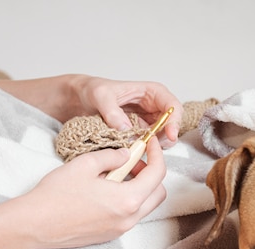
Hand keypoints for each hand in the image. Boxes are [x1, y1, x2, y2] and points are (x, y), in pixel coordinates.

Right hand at [13, 137, 166, 248]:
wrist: (35, 224)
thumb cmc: (56, 194)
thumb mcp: (86, 164)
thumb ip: (112, 156)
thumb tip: (126, 154)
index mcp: (128, 200)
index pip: (158, 174)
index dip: (157, 154)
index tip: (149, 142)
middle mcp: (129, 219)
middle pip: (158, 194)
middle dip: (151, 173)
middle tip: (132, 160)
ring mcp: (120, 230)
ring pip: (145, 206)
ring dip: (139, 187)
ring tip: (116, 173)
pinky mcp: (110, 236)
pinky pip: (130, 216)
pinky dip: (128, 200)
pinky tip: (106, 189)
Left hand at [68, 75, 182, 148]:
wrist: (79, 100)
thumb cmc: (92, 90)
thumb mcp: (100, 95)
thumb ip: (112, 111)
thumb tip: (125, 127)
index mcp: (150, 93)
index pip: (173, 106)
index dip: (175, 121)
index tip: (170, 134)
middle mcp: (152, 108)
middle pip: (171, 125)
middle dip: (166, 137)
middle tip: (152, 146)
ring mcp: (146, 123)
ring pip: (160, 138)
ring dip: (153, 146)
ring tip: (137, 148)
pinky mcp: (137, 135)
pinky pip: (146, 145)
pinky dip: (142, 150)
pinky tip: (131, 151)